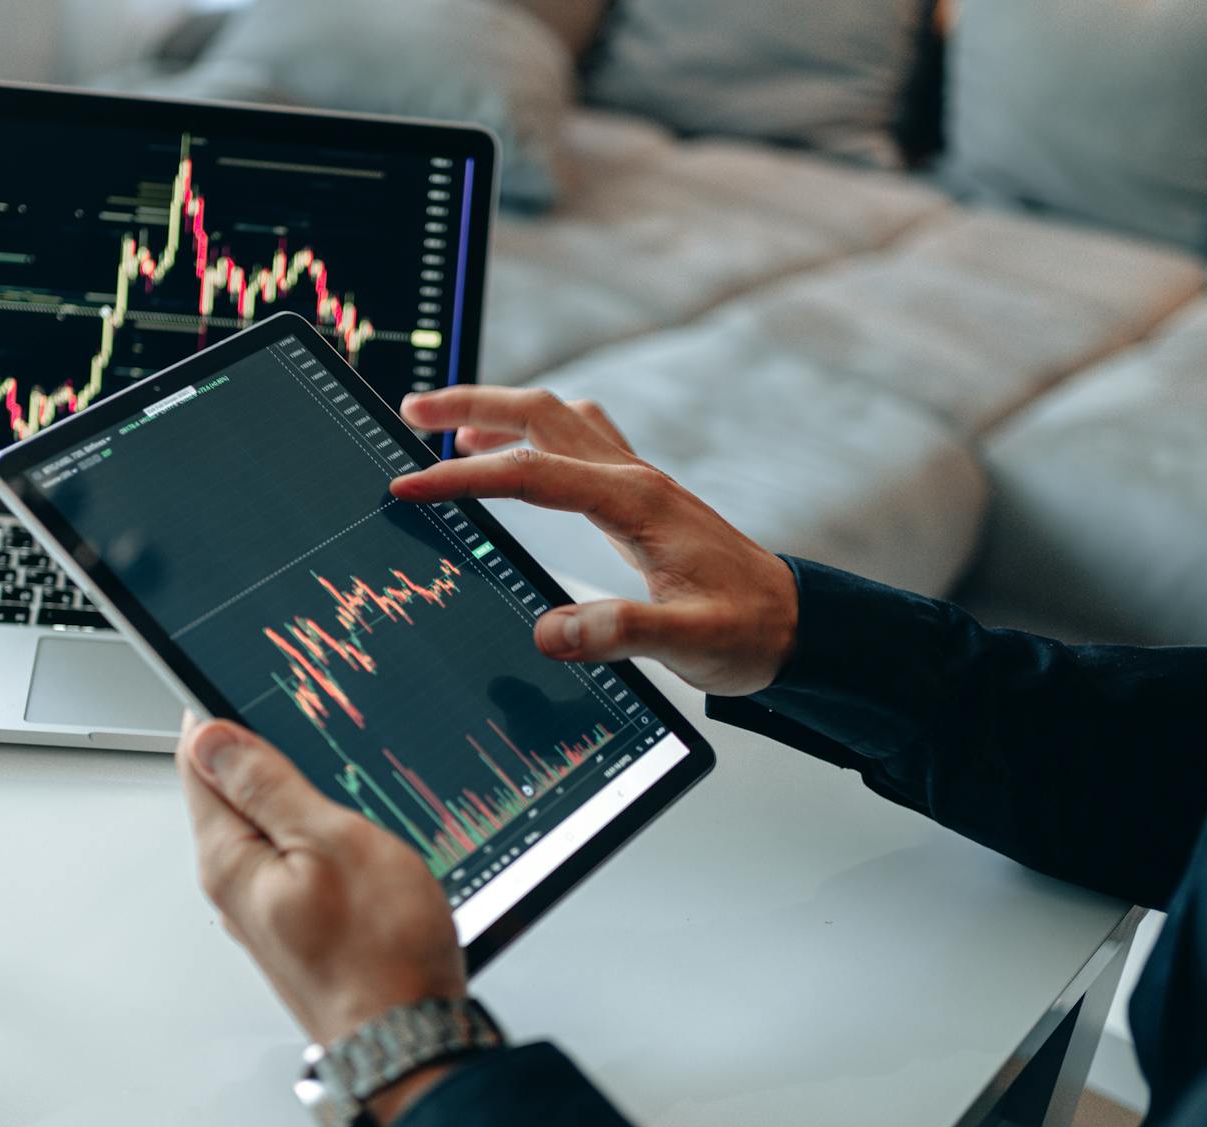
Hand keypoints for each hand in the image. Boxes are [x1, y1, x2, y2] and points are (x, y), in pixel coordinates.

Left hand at [177, 714, 465, 1048]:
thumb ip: (267, 786)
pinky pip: (292, 853)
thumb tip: (211, 736)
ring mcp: (265, 906)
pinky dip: (314, 826)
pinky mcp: (297, 921)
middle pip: (228, 789)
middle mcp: (234, 885)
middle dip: (259, 747)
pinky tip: (349, 820)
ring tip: (336, 763)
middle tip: (307, 715)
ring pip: (266, 821)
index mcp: (228, 859)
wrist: (410, 1039)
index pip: (197, 761)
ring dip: (293, 787)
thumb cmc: (380, 954)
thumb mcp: (330, 842)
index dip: (218, 712)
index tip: (246, 680)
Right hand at [394, 387, 798, 696]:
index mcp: (635, 502)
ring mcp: (637, 480)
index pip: (531, 474)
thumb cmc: (747, 633)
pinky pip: (576, 440)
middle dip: (470, 405)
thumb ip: (622, 632)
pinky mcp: (639, 495)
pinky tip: (513, 456)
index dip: (463, 477)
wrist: (797, 625)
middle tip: (410, 409)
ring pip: (558, 417)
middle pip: (541, 413)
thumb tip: (549, 633)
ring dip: (499, 412)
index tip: (409, 486)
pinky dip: (533, 434)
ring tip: (443, 428)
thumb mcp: (690, 643)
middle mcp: (634, 477)